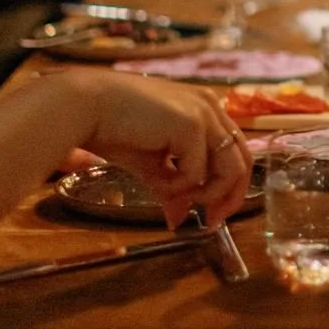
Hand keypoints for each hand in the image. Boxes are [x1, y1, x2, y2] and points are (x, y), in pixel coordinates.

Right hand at [64, 70, 249, 227]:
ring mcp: (204, 113)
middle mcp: (211, 107)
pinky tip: (158, 181)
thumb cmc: (114, 129)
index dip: (230, 187)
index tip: (214, 214)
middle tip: (211, 221)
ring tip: (177, 200)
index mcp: (205, 110)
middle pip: (243, 161)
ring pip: (230, 168)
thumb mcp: (150, 164)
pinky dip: (180, 185)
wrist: (86, 107)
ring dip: (206, 193)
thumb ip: (170, 187)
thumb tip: (178, 219)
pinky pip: (197, 170)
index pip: (235, 151)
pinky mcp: (191, 124)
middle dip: (229, 197)